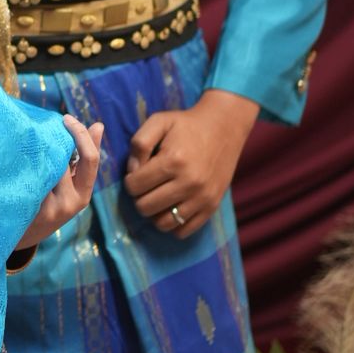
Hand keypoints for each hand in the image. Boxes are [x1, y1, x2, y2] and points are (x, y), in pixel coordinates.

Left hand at [16, 116, 103, 249]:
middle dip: (50, 142)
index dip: (81, 135)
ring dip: (33, 152)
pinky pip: (30, 178)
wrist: (21, 238)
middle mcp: (70, 202)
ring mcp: (51, 208)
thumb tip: (98, 125)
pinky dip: (22, 166)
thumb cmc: (48, 206)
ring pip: (45, 167)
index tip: (66, 118)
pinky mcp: (31, 210)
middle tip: (34, 128)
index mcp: (83, 194)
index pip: (91, 159)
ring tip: (19, 143)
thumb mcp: (70, 187)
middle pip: (63, 159)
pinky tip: (12, 160)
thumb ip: (82, 159)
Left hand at [123, 88, 258, 237]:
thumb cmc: (187, 124)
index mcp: (173, 161)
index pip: (135, 186)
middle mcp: (189, 183)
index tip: (137, 174)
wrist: (224, 128)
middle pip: (145, 207)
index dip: (130, 181)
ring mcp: (202, 198)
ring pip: (163, 223)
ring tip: (157, 198)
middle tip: (146, 186)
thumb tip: (132, 171)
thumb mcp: (159, 122)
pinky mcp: (212, 207)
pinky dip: (172, 224)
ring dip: (154, 213)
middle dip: (139, 198)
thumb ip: (139, 143)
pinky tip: (171, 208)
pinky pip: (184, 231)